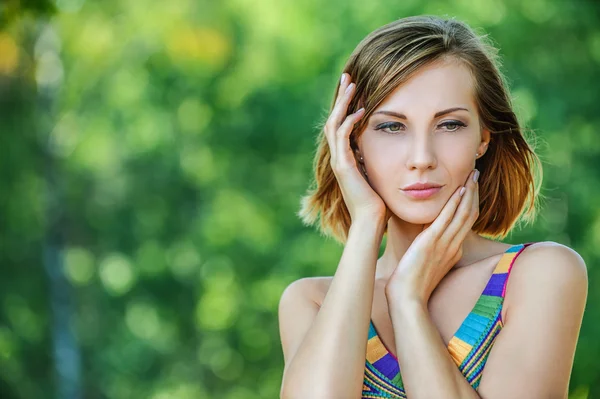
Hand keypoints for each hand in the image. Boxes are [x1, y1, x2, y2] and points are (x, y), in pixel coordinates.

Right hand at [324, 73, 391, 223]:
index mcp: (347, 158)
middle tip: (348, 76)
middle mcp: (339, 158)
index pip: (342, 124)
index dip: (347, 105)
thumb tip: (394, 147)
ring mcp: (339, 162)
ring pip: (335, 124)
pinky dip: (349, 122)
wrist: (372, 223)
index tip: (356, 88)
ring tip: (352, 84)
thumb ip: (380, 160)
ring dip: (343, 103)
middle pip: (334, 119)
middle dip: (341, 97)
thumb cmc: (381, 203)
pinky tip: (361, 110)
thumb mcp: (380, 175)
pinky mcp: (344, 167)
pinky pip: (343, 137)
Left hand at [384, 168, 480, 304]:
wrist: (407, 299)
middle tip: (476, 174)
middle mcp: (453, 246)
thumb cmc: (410, 286)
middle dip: (474, 192)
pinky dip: (454, 204)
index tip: (471, 188)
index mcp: (452, 252)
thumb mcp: (425, 265)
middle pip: (469, 215)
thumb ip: (429, 253)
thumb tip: (425, 244)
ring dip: (468, 192)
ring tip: (472, 174)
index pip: (466, 223)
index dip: (471, 203)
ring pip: (463, 214)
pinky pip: (447, 219)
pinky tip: (459, 190)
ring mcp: (444, 244)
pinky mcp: (431, 243)